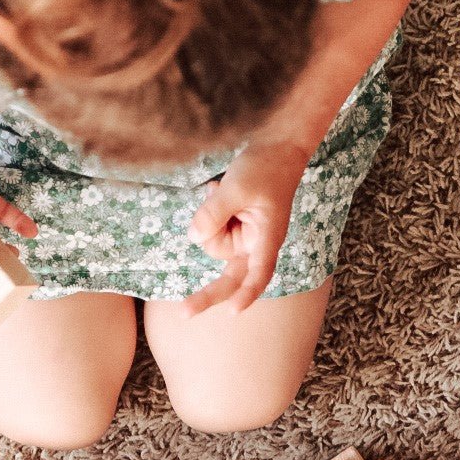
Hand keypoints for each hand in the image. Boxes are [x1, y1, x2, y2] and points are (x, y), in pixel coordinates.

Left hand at [181, 142, 309, 316]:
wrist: (276, 147)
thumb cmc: (264, 167)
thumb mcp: (235, 188)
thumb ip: (213, 214)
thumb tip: (194, 237)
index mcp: (266, 238)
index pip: (258, 274)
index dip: (246, 294)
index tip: (232, 312)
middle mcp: (256, 244)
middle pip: (230, 276)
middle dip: (208, 293)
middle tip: (184, 313)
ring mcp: (245, 238)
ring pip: (212, 244)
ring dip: (209, 220)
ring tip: (220, 192)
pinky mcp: (235, 228)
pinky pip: (211, 230)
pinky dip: (209, 213)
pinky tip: (218, 192)